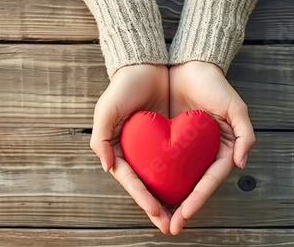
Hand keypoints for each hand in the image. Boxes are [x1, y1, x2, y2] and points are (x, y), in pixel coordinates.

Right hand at [90, 64, 171, 233]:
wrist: (146, 65)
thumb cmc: (123, 87)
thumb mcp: (106, 110)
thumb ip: (102, 138)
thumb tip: (108, 168)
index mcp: (121, 150)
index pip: (133, 180)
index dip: (144, 199)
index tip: (157, 213)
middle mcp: (138, 152)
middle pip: (149, 186)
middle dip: (159, 209)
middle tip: (171, 227)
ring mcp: (154, 147)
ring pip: (164, 179)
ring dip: (173, 200)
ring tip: (182, 219)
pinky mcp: (170, 139)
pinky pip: (178, 163)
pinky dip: (183, 179)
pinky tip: (192, 192)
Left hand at [168, 61, 255, 234]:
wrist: (189, 65)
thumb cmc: (215, 86)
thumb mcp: (236, 108)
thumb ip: (246, 135)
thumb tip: (241, 164)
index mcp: (219, 150)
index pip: (208, 180)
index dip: (197, 199)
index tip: (185, 215)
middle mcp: (201, 153)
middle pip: (191, 187)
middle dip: (181, 209)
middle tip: (169, 228)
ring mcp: (183, 149)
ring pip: (174, 180)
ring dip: (166, 200)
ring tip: (157, 219)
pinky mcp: (166, 140)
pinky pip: (159, 163)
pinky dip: (154, 179)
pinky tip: (146, 193)